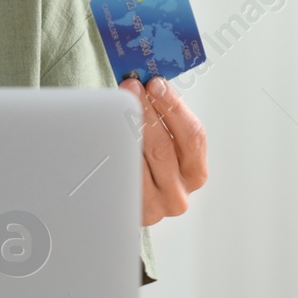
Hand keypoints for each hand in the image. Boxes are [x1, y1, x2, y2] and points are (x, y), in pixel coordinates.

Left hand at [122, 76, 207, 226]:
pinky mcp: (127, 214)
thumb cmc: (142, 165)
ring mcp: (153, 208)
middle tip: (130, 87)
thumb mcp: (160, 142)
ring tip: (112, 105)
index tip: (155, 84)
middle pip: (162, 148)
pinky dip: (108, 152)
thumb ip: (159, 116)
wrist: (117, 203)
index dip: (173, 107)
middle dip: (145, 111)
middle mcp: (178, 195)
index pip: (192, 136)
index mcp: (194, 173)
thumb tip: (142, 83)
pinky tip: (102, 134)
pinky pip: (117, 177)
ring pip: (136, 162)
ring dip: (123, 128)